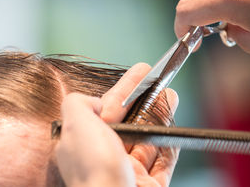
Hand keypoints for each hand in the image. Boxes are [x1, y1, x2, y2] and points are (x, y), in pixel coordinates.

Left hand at [56, 63, 178, 186]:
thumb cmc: (94, 169)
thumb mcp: (75, 124)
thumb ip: (78, 103)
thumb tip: (95, 102)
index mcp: (84, 143)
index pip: (106, 108)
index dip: (125, 88)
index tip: (141, 73)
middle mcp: (104, 157)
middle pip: (129, 121)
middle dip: (145, 99)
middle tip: (159, 81)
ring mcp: (127, 172)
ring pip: (147, 139)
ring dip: (160, 116)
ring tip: (171, 96)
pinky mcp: (148, 186)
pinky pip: (162, 162)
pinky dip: (170, 144)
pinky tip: (174, 128)